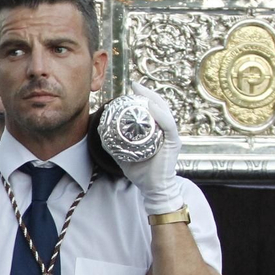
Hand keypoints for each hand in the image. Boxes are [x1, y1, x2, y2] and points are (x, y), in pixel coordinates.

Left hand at [117, 83, 182, 214]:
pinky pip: (169, 126)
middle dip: (148, 94)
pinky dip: (161, 116)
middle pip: (159, 106)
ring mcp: (171, 136)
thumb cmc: (141, 172)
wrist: (153, 188)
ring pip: (165, 113)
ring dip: (154, 100)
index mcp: (155, 131)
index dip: (143, 97)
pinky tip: (152, 108)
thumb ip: (114, 144)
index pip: (151, 110)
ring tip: (142, 92)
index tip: (132, 88)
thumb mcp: (123, 155)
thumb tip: (100, 132)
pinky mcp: (174, 143)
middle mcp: (165, 131)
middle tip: (135, 86)